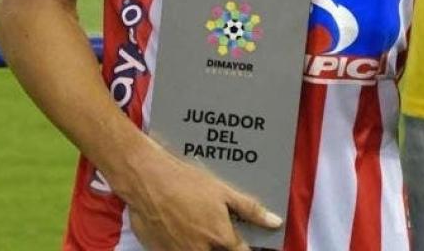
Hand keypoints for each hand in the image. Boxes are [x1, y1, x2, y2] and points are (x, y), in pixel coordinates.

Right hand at [121, 136, 281, 250]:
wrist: (147, 180)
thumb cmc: (187, 182)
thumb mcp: (222, 191)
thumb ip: (250, 209)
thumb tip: (275, 222)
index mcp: (220, 238)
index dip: (246, 249)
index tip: (244, 242)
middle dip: (222, 245)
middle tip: (217, 230)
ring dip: (202, 244)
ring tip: (197, 225)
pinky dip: (182, 244)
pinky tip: (180, 229)